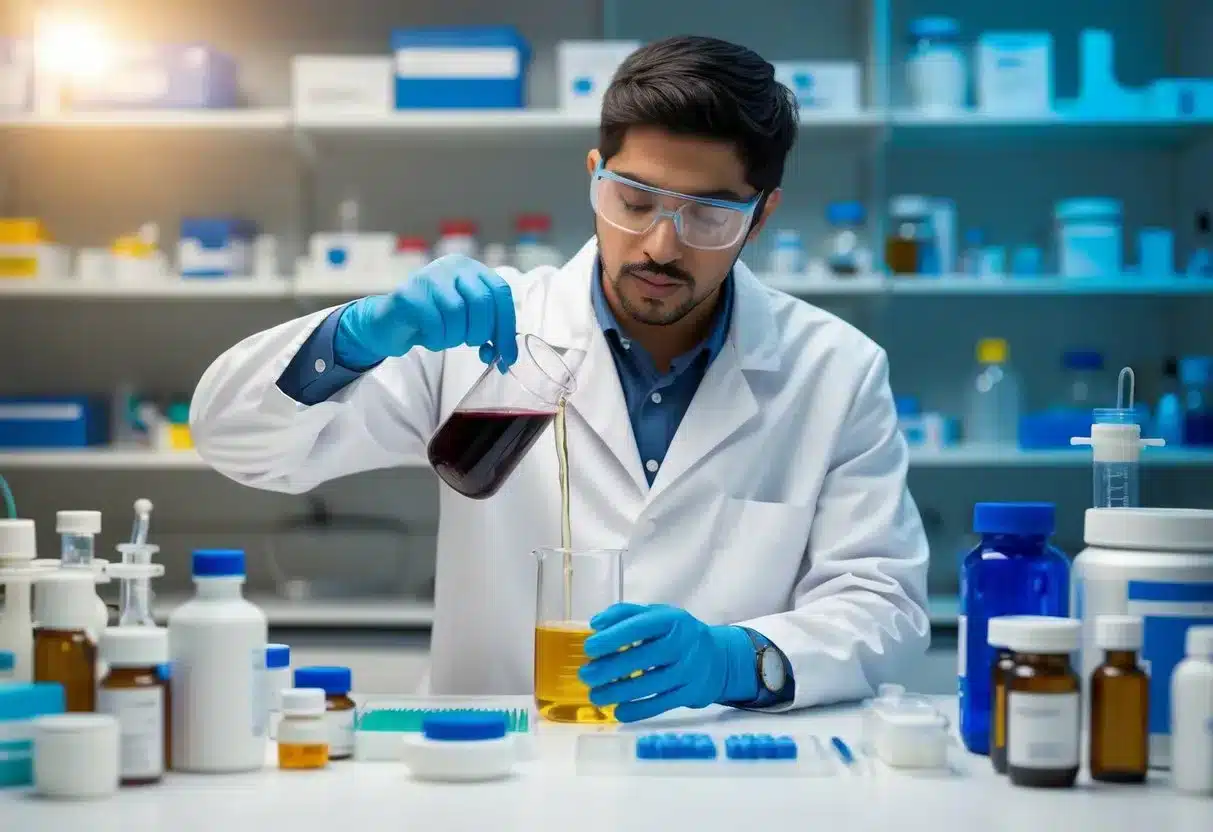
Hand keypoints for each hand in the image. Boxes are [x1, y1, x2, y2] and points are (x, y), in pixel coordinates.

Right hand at [335, 254, 517, 369]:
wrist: (390, 323)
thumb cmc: (434, 321)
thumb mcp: (467, 320)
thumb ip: (489, 329)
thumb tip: (509, 357)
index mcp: (470, 268)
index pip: (500, 292)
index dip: (506, 326)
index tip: (507, 356)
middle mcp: (451, 266)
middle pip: (482, 301)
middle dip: (481, 332)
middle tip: (472, 345)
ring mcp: (428, 277)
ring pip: (457, 313)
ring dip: (455, 337)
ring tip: (445, 338)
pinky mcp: (408, 294)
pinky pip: (435, 323)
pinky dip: (437, 340)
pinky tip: (430, 338)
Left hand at [578, 603, 756, 721]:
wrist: (718, 659)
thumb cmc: (677, 634)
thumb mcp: (657, 616)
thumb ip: (625, 614)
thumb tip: (595, 624)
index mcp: (672, 619)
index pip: (640, 626)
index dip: (613, 637)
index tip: (589, 648)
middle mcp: (684, 643)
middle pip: (644, 658)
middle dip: (611, 668)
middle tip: (586, 676)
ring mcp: (690, 670)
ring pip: (651, 684)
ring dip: (619, 692)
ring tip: (596, 696)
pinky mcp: (692, 693)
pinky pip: (662, 704)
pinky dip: (638, 710)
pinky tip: (619, 711)